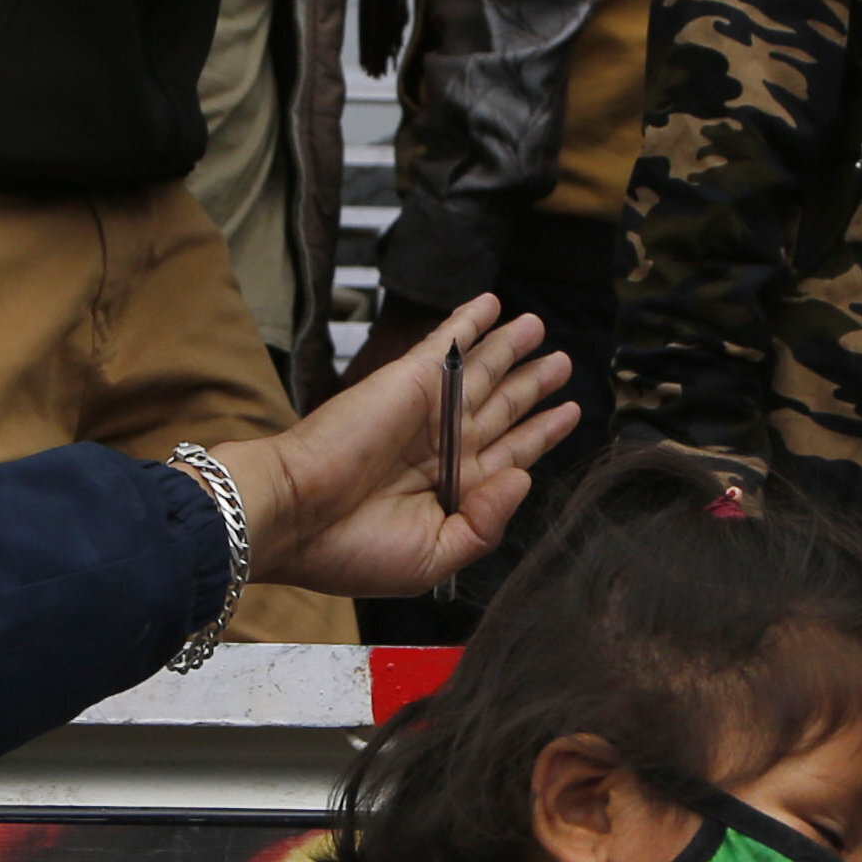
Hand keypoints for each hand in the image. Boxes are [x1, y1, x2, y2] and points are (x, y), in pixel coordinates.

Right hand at [213, 294, 575, 599]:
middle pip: (502, 407)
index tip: (569, 414)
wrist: (292, 519)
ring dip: (510, 348)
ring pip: (482, 371)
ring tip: (539, 329)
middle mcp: (442, 446)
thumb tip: (525, 478)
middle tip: (563, 364)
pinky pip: (447, 345)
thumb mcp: (435, 557)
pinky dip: (470, 323)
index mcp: (451, 491)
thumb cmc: (349, 550)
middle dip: (533, 385)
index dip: (540, 433)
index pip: (509, 454)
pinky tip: (492, 305)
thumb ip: (487, 524)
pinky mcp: (408, 381)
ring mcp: (426, 410)